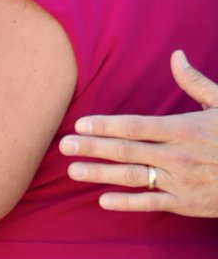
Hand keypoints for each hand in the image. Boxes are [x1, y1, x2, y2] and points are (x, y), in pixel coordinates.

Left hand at [60, 51, 217, 215]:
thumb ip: (195, 83)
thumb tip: (176, 55)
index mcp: (185, 130)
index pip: (136, 127)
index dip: (106, 126)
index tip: (81, 124)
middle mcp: (179, 156)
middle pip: (127, 151)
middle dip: (93, 148)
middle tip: (63, 146)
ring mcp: (182, 181)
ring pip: (134, 177)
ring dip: (101, 174)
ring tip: (73, 171)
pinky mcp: (187, 203)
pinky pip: (152, 203)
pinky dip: (127, 203)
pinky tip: (103, 200)